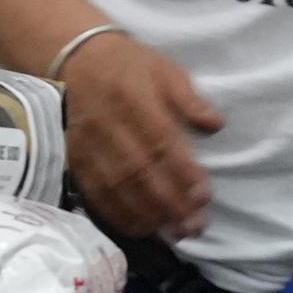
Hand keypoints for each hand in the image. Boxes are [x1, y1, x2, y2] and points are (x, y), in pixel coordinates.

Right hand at [60, 33, 220, 240]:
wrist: (78, 60)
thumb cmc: (130, 65)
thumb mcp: (165, 69)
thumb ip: (189, 98)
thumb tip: (215, 125)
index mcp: (133, 99)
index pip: (160, 142)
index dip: (182, 172)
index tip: (204, 196)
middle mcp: (109, 125)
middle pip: (138, 171)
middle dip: (168, 202)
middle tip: (194, 226)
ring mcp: (89, 145)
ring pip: (116, 186)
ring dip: (146, 214)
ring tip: (173, 232)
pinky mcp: (76, 158)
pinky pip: (94, 191)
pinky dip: (116, 214)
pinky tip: (140, 228)